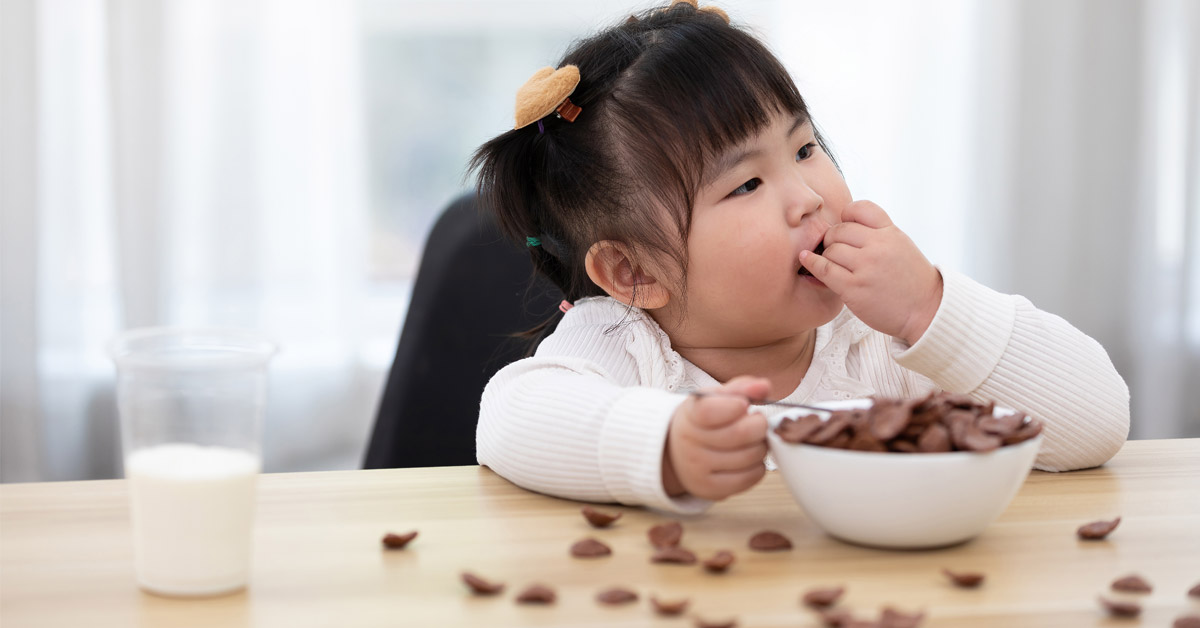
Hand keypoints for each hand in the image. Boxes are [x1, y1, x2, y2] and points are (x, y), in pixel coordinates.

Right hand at [662, 376, 770, 500]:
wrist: (677, 452)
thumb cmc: (703, 422)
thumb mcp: (715, 398)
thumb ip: (741, 388)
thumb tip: (764, 386)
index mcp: (690, 415)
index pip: (711, 410)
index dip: (736, 406)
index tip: (743, 404)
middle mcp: (689, 443)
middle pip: (740, 434)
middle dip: (759, 425)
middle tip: (757, 421)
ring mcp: (698, 469)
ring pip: (750, 456)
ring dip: (760, 446)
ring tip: (752, 440)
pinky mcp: (710, 489)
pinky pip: (750, 477)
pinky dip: (758, 466)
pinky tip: (748, 458)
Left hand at [799, 200, 942, 344]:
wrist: (926, 311)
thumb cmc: (910, 280)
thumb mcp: (901, 246)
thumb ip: (877, 233)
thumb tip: (842, 225)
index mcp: (891, 232)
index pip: (860, 209)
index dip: (846, 216)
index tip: (844, 227)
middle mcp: (879, 246)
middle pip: (839, 230)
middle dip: (833, 239)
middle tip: (835, 251)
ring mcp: (866, 266)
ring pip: (830, 249)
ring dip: (826, 256)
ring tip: (834, 265)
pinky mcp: (854, 288)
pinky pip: (824, 269)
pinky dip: (812, 264)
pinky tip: (807, 262)